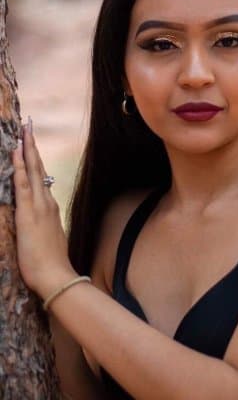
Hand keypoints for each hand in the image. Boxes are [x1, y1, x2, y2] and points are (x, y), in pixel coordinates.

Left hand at [12, 118, 75, 298]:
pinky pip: (23, 184)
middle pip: (38, 169)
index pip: (40, 179)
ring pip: (32, 171)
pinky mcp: (29, 212)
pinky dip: (19, 166)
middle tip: (28, 125)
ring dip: (27, 149)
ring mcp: (39, 206)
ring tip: (24, 130)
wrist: (56, 276)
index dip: (35, 160)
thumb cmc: (51, 263)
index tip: (30, 144)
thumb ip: (46, 227)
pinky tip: (16, 151)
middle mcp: (47, 202)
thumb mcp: (49, 240)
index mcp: (50, 208)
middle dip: (32, 146)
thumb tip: (42, 223)